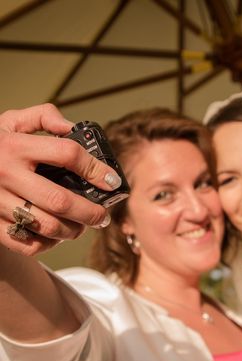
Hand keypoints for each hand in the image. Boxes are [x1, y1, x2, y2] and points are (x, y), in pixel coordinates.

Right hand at [0, 104, 119, 254]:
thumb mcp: (11, 122)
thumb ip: (42, 117)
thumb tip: (71, 128)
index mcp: (14, 146)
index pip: (67, 154)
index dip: (96, 169)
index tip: (112, 181)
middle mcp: (4, 174)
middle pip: (61, 200)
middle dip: (91, 212)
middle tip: (103, 216)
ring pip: (47, 225)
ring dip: (73, 230)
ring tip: (82, 226)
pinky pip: (28, 244)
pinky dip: (49, 244)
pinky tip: (56, 235)